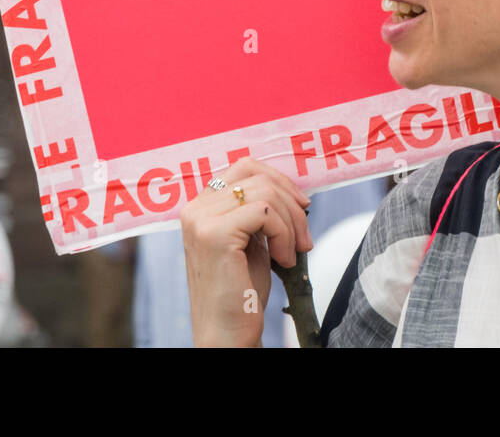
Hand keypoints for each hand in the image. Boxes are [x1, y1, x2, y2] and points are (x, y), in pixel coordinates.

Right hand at [180, 157, 313, 346]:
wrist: (226, 333)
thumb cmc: (240, 290)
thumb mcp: (251, 240)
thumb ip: (258, 211)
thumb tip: (293, 189)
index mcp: (200, 206)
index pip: (244, 167)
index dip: (279, 181)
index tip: (301, 206)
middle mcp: (194, 208)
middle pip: (258, 176)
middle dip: (292, 203)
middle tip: (305, 237)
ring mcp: (201, 220)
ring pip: (266, 193)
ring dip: (291, 223)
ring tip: (294, 252)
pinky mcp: (214, 234)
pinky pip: (265, 211)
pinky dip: (284, 233)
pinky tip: (283, 259)